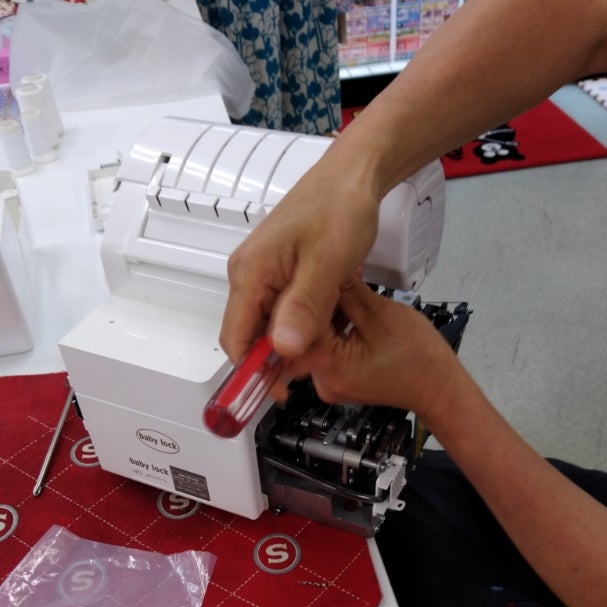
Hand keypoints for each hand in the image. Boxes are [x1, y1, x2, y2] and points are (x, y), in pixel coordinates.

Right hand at [219, 145, 380, 363]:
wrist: (355, 174)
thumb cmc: (341, 207)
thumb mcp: (327, 263)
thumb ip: (303, 307)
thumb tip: (281, 348)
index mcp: (250, 273)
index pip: (235, 340)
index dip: (254, 373)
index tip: (280, 392)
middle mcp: (248, 274)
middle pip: (251, 335)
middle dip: (278, 358)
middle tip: (316, 363)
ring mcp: (263, 272)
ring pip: (269, 324)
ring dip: (294, 339)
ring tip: (328, 336)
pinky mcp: (279, 271)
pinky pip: (281, 309)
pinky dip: (301, 322)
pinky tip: (326, 319)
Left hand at [283, 278, 461, 427]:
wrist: (437, 387)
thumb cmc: (419, 357)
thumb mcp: (381, 313)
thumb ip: (348, 291)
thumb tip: (328, 268)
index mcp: (331, 368)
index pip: (304, 325)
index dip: (312, 294)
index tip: (325, 271)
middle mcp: (323, 382)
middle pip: (306, 334)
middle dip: (320, 302)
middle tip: (336, 276)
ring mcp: (329, 383)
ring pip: (316, 340)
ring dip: (328, 313)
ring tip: (345, 288)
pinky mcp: (337, 380)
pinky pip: (327, 349)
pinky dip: (335, 328)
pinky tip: (348, 308)